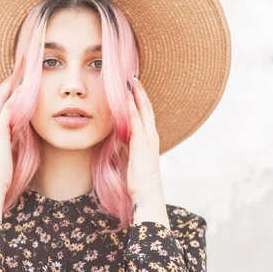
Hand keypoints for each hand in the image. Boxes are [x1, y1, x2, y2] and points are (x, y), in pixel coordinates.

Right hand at [0, 74, 21, 196]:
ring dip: (11, 84)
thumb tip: (21, 135)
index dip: (5, 91)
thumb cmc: (0, 176)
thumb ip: (12, 142)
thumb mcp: (7, 154)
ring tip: (22, 71)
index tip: (16, 80)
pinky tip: (23, 88)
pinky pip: (7, 110)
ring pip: (0, 99)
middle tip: (19, 68)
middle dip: (7, 82)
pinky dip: (14, 98)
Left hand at [126, 76, 167, 223]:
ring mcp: (149, 139)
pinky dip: (132, 107)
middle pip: (146, 108)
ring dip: (137, 94)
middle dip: (140, 92)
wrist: (148, 194)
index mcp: (149, 141)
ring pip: (143, 110)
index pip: (144, 116)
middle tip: (134, 77)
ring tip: (131, 80)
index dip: (139, 101)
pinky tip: (127, 97)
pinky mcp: (142, 143)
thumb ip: (128, 149)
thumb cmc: (139, 182)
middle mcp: (152, 136)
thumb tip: (120, 141)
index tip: (134, 89)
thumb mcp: (132, 161)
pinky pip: (136, 120)